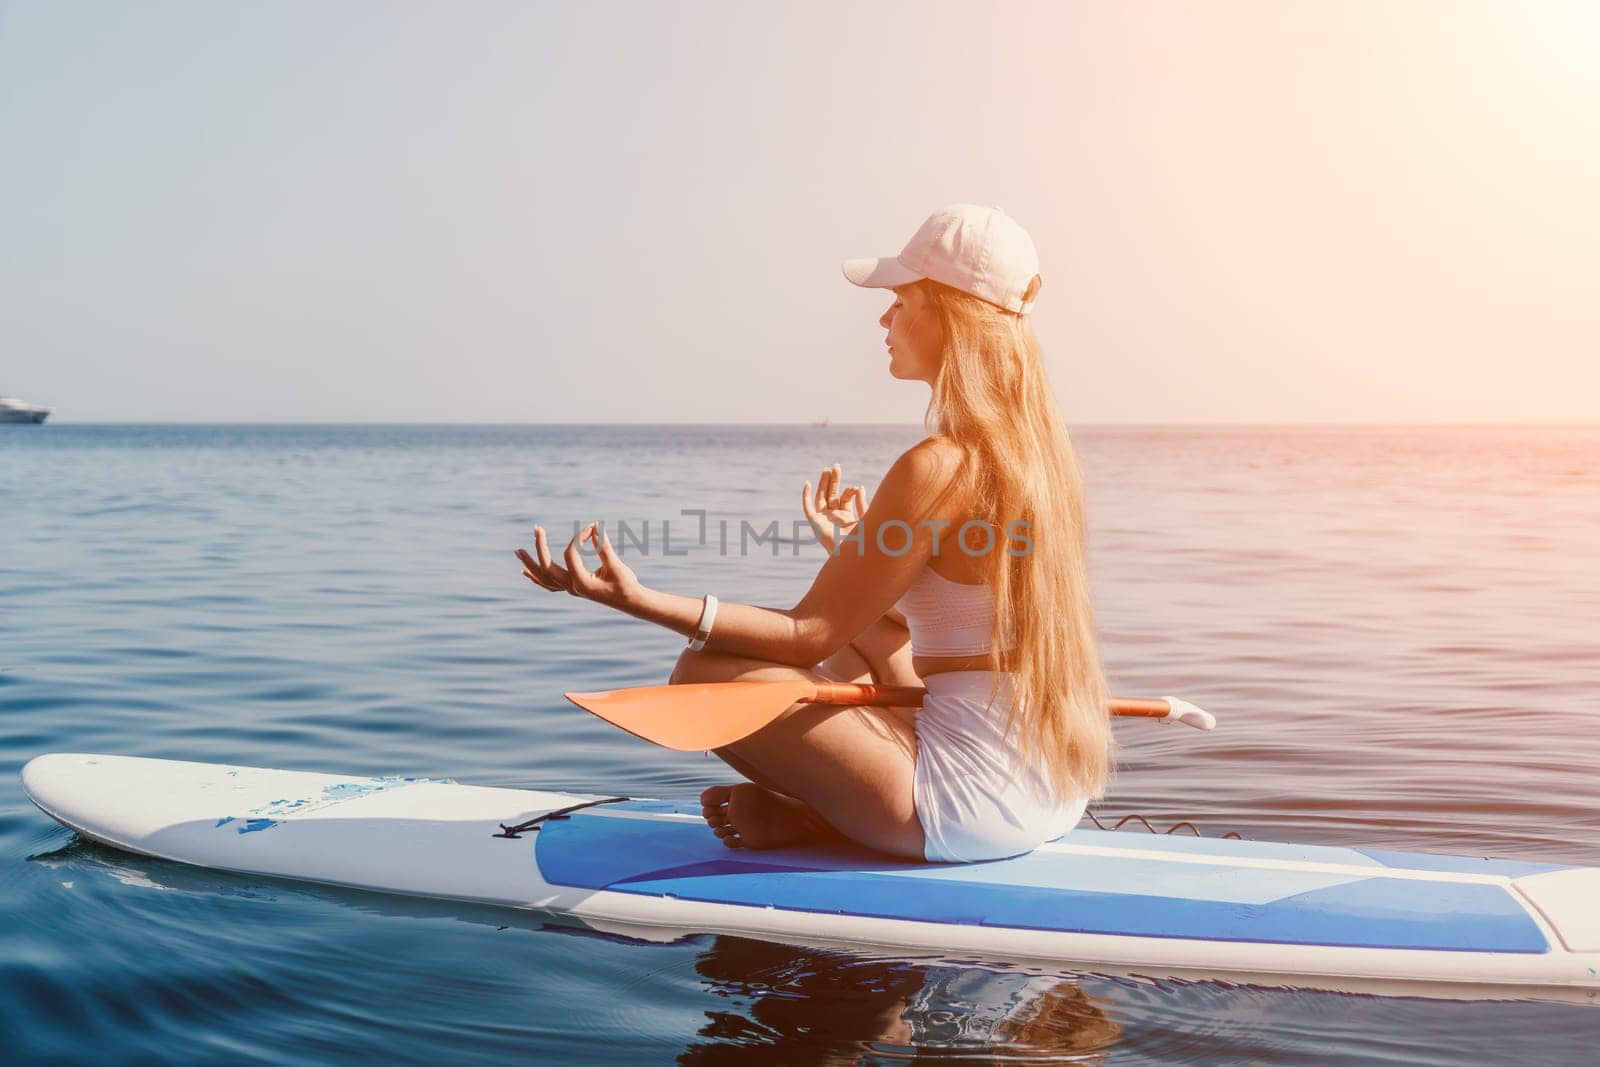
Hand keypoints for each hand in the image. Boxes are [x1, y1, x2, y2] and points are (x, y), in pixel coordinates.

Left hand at [515, 523, 640, 609]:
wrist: (630, 602)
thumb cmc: (625, 584)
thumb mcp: (615, 565)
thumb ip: (604, 547)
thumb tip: (595, 527)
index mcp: (581, 582)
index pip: (570, 554)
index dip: (579, 538)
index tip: (591, 527)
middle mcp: (572, 587)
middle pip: (547, 568)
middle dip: (539, 548)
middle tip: (537, 529)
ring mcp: (570, 589)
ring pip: (544, 578)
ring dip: (530, 564)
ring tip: (518, 552)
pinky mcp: (573, 588)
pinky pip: (549, 584)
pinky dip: (536, 577)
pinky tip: (526, 572)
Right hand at [801, 464, 866, 554]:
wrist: (855, 553)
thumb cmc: (864, 539)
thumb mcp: (866, 517)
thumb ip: (861, 503)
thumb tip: (859, 486)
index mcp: (846, 518)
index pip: (845, 498)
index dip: (849, 491)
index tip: (856, 488)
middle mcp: (834, 518)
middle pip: (831, 495)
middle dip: (833, 481)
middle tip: (836, 466)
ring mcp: (824, 520)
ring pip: (821, 498)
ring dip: (823, 484)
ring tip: (826, 470)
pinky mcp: (815, 524)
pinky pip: (808, 508)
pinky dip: (806, 496)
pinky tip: (807, 483)